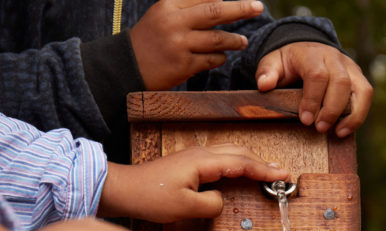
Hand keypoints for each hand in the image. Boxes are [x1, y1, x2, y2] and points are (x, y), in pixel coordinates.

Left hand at [99, 144, 289, 222]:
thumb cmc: (151, 197)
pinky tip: (240, 171)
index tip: (282, 175)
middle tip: (281, 173)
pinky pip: (220, 159)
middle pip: (239, 153)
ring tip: (267, 171)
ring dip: (250, 161)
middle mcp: (201, 154)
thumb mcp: (185, 207)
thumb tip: (222, 200)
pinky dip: (237, 164)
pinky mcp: (189, 163)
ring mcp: (194, 156)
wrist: (125, 189)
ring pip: (230, 153)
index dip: (264, 170)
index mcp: (203, 162)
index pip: (241, 164)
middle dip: (262, 163)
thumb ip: (211, 204)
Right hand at [130, 0, 264, 89]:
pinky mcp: (183, 66)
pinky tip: (223, 56)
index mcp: (169, 4)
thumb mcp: (162, 15)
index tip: (242, 0)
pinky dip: (220, 58)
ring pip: (217, 39)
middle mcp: (174, 22)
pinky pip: (211, 60)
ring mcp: (179, 45)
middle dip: (241, 8)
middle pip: (215, 11)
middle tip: (258, 7)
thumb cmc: (149, 40)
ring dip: (234, 40)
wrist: (127, 67)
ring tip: (243, 42)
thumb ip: (187, 7)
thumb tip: (219, 2)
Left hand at [256, 42, 372, 136]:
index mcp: (312, 54)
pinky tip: (345, 130)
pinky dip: (358, 115)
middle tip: (319, 128)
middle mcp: (335, 59)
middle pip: (341, 82)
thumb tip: (264, 85)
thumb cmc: (287, 63)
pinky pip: (366, 96)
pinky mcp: (358, 79)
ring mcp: (350, 68)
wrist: (305, 50)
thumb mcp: (272, 64)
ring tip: (338, 133)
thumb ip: (267, 73)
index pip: (317, 74)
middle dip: (331, 109)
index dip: (312, 99)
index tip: (305, 120)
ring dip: (351, 114)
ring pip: (360, 89)